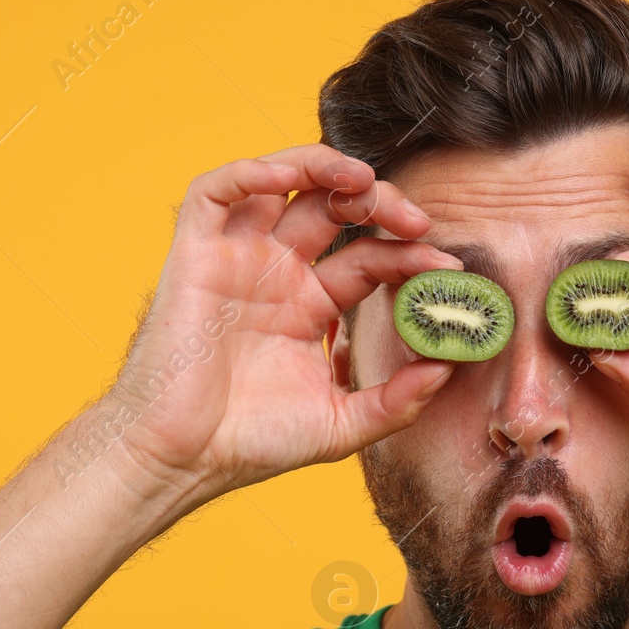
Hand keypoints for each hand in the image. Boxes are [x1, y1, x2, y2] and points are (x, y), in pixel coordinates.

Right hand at [103, 145, 460, 500]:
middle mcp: (277, 273)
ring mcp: (237, 258)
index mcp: (311, 305)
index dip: (410, 256)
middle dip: (381, 204)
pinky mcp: (195, 253)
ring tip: (366, 181)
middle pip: (335, 209)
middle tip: (418, 222)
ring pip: (282, 185)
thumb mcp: (342, 425)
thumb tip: (448, 369)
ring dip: (325, 168)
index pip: (371, 258)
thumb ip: (397, 401)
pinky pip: (218, 191)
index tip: (447, 268)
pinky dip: (254, 171)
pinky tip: (293, 178)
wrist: (181, 460)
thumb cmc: (250, 444)